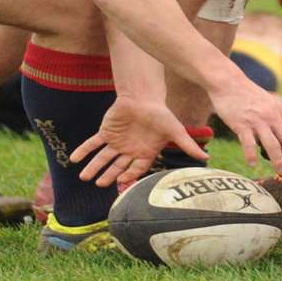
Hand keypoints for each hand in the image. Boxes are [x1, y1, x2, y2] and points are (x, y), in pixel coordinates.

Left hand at [69, 95, 205, 188]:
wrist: (144, 96)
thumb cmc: (161, 113)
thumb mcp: (175, 130)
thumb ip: (187, 145)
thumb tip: (207, 157)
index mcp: (144, 153)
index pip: (135, 169)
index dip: (128, 176)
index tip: (121, 183)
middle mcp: (129, 151)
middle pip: (116, 167)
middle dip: (107, 176)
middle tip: (100, 184)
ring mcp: (116, 142)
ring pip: (103, 159)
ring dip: (93, 167)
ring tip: (84, 177)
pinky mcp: (105, 133)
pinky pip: (92, 143)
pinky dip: (83, 151)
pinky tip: (74, 159)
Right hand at [209, 71, 281, 167]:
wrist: (229, 82)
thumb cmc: (248, 93)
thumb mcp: (270, 100)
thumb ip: (279, 114)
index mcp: (280, 110)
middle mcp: (272, 115)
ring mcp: (257, 120)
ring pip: (272, 145)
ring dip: (278, 161)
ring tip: (281, 172)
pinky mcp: (241, 124)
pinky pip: (248, 144)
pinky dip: (251, 156)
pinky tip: (253, 165)